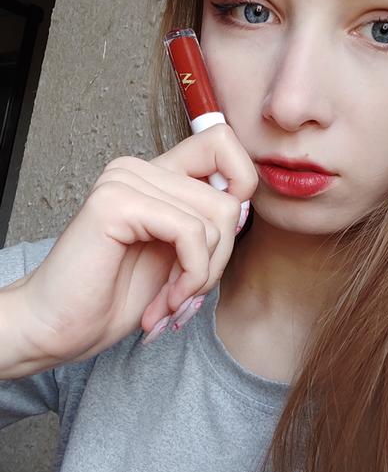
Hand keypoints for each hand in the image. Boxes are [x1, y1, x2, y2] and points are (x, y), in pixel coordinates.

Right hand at [4, 124, 256, 374]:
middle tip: (185, 294)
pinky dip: (190, 275)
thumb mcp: (178, 257)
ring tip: (170, 301)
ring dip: (202, 275)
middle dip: (218, 260)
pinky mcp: (116, 202)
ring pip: (216, 218)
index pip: (222, 143)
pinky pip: (191, 233)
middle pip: (229, 199)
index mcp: (155, 175)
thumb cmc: (113, 297)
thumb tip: (245, 203)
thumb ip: (207, 223)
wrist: (59, 328)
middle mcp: (139, 169)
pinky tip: (164, 301)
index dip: (240, 186)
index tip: (217, 242)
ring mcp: (124, 180)